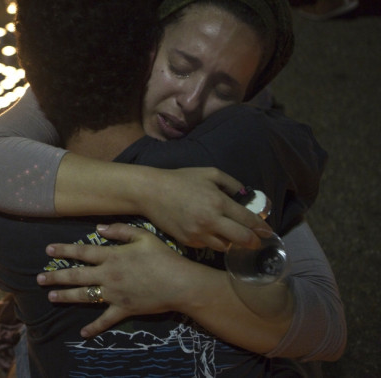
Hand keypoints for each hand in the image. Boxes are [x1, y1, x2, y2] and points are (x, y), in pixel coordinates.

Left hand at [37, 223, 194, 337]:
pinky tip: (82, 333)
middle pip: (76, 275)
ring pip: (84, 296)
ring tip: (50, 297)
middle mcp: (108, 275)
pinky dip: (93, 327)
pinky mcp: (123, 310)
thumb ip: (119, 231)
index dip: (64, 250)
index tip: (48, 250)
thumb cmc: (163, 257)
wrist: (179, 283)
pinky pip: (105, 320)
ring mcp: (114, 294)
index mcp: (111, 256)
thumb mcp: (143, 236)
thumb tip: (99, 228)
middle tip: (39, 279)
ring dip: (66, 296)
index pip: (82, 252)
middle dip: (56, 277)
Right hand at [144, 167, 269, 250]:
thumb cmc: (181, 179)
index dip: (261, 228)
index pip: (248, 220)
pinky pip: (208, 246)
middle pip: (242, 239)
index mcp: (218, 202)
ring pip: (225, 246)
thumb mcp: (209, 173)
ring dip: (232, 242)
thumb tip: (247, 196)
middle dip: (254, 242)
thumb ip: (232, 184)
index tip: (268, 232)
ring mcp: (198, 234)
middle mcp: (211, 221)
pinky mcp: (188, 241)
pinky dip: (214, 241)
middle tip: (258, 242)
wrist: (151, 192)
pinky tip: (213, 234)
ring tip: (233, 237)